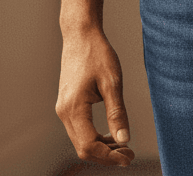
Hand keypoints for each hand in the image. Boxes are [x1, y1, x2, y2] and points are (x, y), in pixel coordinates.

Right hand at [56, 28, 135, 166]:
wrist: (81, 34)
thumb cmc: (97, 53)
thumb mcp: (112, 82)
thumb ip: (117, 112)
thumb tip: (124, 140)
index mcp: (74, 107)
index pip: (89, 146)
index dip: (110, 156)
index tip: (129, 156)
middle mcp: (64, 112)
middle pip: (83, 148)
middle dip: (106, 156)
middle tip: (129, 155)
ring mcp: (63, 109)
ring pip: (80, 141)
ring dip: (100, 148)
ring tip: (123, 146)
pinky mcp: (66, 104)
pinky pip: (79, 130)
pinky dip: (94, 137)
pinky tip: (110, 134)